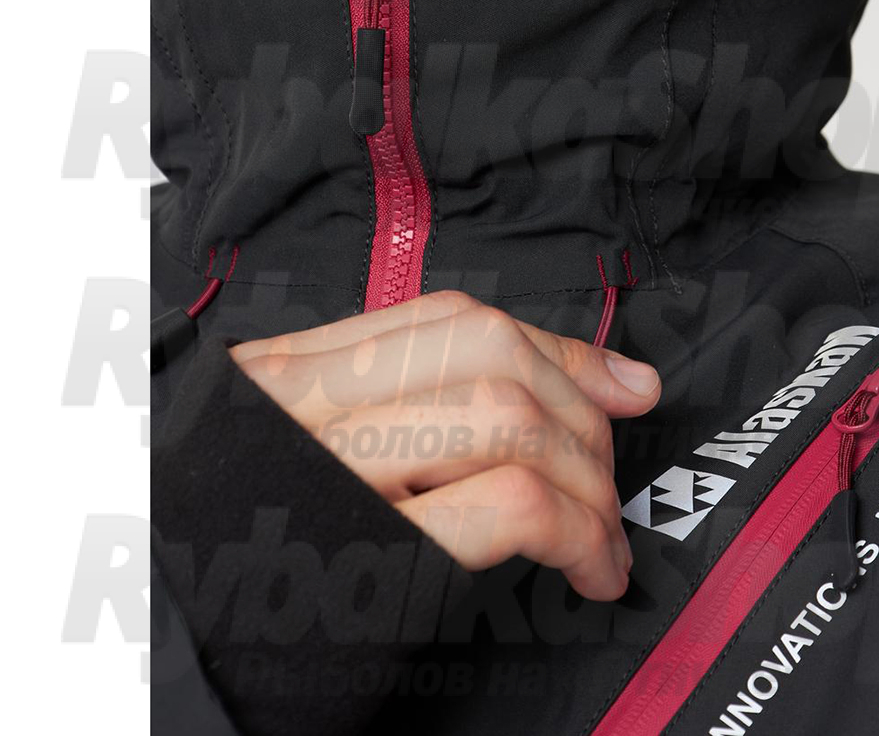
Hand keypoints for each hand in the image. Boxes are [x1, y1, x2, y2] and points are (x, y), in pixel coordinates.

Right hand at [230, 291, 660, 600]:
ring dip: (588, 479)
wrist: (155, 659)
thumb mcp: (294, 457)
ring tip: (604, 538)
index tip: (622, 383)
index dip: (555, 348)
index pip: (451, 320)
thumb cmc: (230, 558)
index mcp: (287, 374)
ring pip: (508, 417)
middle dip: (582, 412)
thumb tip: (519, 399)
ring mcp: (331, 475)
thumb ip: (384, 413)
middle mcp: (305, 406)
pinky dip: (574, 528)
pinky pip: (507, 504)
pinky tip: (585, 565)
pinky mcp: (368, 558)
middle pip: (490, 354)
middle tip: (607, 475)